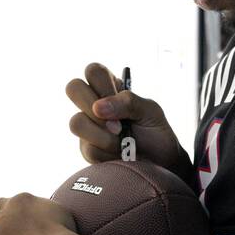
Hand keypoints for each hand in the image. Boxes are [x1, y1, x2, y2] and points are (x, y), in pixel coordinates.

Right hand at [65, 62, 193, 181]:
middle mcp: (94, 103)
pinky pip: (88, 149)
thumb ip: (128, 102)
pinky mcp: (87, 149)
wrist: (161, 163)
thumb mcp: (151, 111)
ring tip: (121, 142)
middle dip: (94, 107)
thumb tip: (97, 107)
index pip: (93, 71)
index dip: (102, 83)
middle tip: (118, 124)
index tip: (118, 101)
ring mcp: (87, 126)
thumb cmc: (156, 132)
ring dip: (103, 135)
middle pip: (73, 88)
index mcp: (110, 87)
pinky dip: (109, 153)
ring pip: (76, 122)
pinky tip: (120, 155)